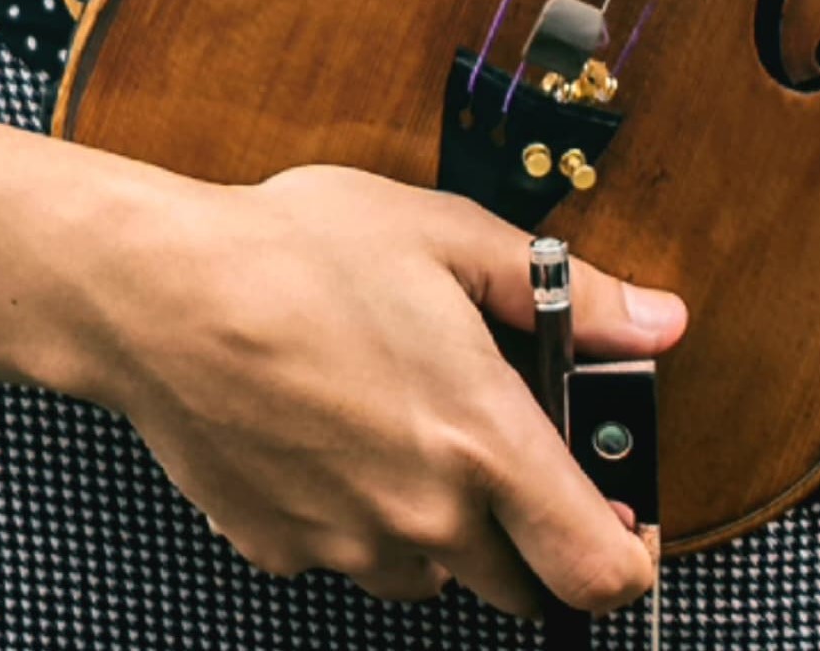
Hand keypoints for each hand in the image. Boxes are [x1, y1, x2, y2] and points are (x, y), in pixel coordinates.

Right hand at [101, 163, 681, 615]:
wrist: (159, 293)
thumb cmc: (298, 249)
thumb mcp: (446, 234)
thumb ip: (567, 292)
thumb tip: (661, 320)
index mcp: (483, 443)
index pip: (599, 574)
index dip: (632, 562)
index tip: (628, 527)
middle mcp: (426, 516)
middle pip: (520, 586)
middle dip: (526, 530)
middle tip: (493, 441)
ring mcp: (350, 545)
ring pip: (431, 572)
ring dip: (439, 524)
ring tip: (397, 416)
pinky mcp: (283, 551)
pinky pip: (348, 553)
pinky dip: (355, 512)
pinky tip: (326, 428)